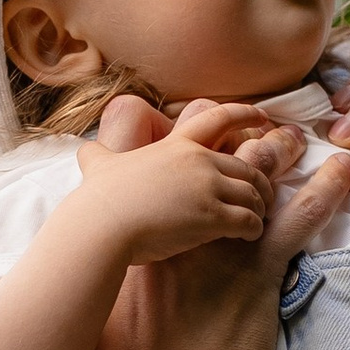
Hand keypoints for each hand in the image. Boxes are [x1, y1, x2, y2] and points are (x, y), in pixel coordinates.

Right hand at [79, 95, 301, 265]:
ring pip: (252, 194)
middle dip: (259, 182)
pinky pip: (248, 220)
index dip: (245, 114)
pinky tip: (249, 234)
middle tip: (263, 195)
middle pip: (246, 166)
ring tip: (257, 218)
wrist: (103, 225)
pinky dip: (253, 228)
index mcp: (177, 146)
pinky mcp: (213, 217)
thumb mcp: (98, 165)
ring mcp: (207, 188)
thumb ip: (97, 154)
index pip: (218, 119)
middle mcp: (198, 162)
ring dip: (259, 206)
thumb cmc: (100, 199)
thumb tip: (85, 150)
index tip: (264, 117)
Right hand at [92, 140, 349, 349]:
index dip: (174, 136)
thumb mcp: (86, 334)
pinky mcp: (257, 269)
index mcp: (132, 237)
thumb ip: (76, 310)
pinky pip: (297, 219)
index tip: (191, 122)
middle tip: (253, 121)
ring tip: (293, 137)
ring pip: (252, 179)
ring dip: (276, 152)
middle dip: (230, 135)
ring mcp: (217, 245)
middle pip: (205, 160)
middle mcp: (174, 229)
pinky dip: (323, 191)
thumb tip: (40, 311)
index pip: (151, 166)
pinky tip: (341, 170)